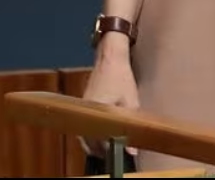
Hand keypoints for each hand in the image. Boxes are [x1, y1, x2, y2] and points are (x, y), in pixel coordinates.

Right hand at [79, 39, 139, 156]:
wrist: (109, 59)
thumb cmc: (121, 78)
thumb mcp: (131, 101)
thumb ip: (130, 125)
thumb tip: (132, 151)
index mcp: (96, 112)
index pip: (99, 141)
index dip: (110, 151)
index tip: (122, 156)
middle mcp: (85, 114)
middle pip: (89, 142)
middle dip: (101, 151)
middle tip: (116, 155)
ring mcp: (82, 111)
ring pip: (84, 137)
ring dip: (95, 145)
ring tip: (110, 149)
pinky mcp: (82, 108)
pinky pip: (84, 128)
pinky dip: (91, 136)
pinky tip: (102, 138)